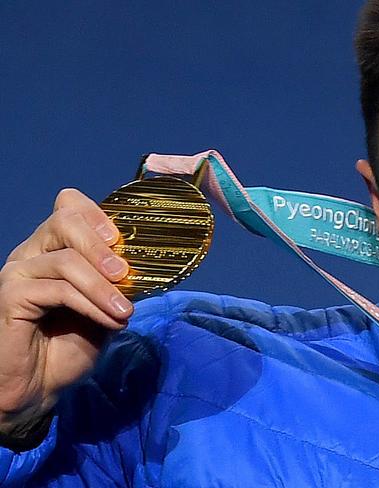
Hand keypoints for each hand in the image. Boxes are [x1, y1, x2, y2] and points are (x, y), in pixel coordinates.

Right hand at [0, 189, 132, 436]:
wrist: (39, 387)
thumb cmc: (70, 344)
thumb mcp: (105, 308)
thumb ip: (117, 283)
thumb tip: (143, 266)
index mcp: (55, 248)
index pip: (69, 205)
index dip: (98, 214)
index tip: (123, 238)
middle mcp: (33, 252)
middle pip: (65, 220)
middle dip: (102, 244)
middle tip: (125, 273)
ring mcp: (19, 272)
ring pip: (67, 260)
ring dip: (104, 287)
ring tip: (125, 311)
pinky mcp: (12, 296)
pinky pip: (59, 290)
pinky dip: (92, 304)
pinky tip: (110, 320)